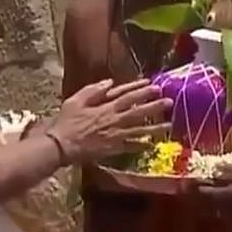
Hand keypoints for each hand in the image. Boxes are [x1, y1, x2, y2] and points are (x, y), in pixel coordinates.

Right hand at [47, 79, 171, 164]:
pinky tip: (152, 144)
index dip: (142, 90)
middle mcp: (114, 120)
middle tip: (169, 101)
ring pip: (139, 130)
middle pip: (138, 112)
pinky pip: (130, 147)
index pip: (128, 97)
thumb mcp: (76, 100)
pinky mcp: (113, 149)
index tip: (154, 85)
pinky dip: (141, 146)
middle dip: (155, 106)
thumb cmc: (67, 121)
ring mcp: (116, 136)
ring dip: (155, 127)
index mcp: (106, 107)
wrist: (62, 145)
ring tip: (169, 124)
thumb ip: (94, 90)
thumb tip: (110, 82)